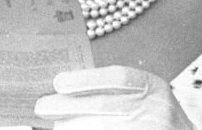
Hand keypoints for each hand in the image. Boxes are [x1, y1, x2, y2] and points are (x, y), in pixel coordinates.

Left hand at [34, 66, 194, 129]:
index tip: (58, 82)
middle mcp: (156, 108)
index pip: (117, 77)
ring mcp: (151, 129)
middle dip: (69, 105)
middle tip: (43, 105)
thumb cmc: (158, 118)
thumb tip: (72, 89)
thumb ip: (119, 91)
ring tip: (56, 124)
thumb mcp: (148, 96)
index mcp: (154, 86)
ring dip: (75, 126)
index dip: (86, 78)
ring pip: (104, 128)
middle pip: (104, 104)